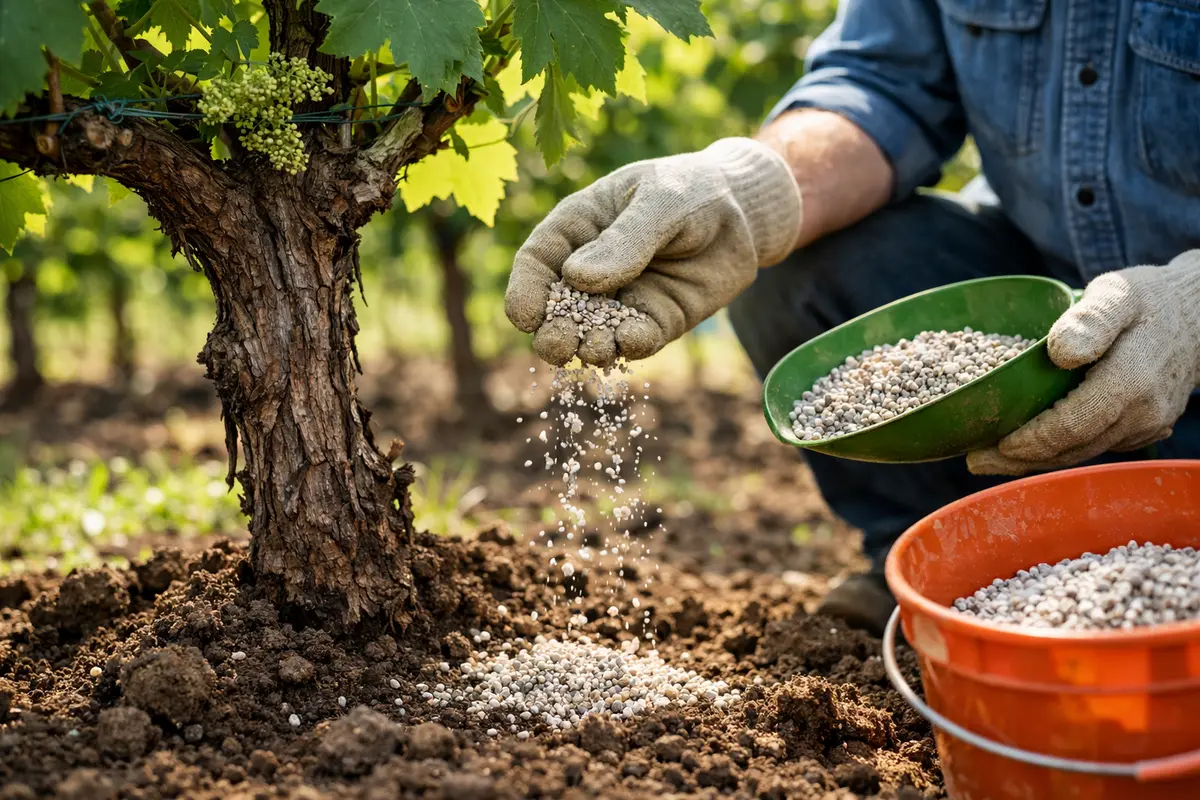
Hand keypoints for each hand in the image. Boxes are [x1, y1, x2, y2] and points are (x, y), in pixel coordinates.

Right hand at [504, 137, 801, 365]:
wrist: (744, 212)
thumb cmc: (691, 191)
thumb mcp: (660, 202)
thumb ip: (624, 239)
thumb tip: (577, 278)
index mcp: (577, 228)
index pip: (537, 262)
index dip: (525, 291)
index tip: (526, 317)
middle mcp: (591, 269)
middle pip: (557, 308)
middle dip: (553, 331)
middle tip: (559, 344)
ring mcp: (622, 299)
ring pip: (592, 332)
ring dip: (588, 345)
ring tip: (596, 347)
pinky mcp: (654, 321)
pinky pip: (635, 340)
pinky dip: (631, 345)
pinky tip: (633, 340)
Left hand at [968, 250, 1199, 475]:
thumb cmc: (1150, 298)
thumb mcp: (1119, 292)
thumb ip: (1091, 318)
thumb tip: (1061, 351)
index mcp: (1132, 380)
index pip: (1072, 426)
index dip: (1030, 441)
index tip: (992, 445)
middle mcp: (1143, 412)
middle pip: (1073, 449)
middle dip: (1021, 459)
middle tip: (976, 460)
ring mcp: (1148, 425)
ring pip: (1083, 454)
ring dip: (1037, 460)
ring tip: (992, 459)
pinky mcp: (1146, 429)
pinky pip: (1097, 446)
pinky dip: (1061, 450)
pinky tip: (1030, 444)